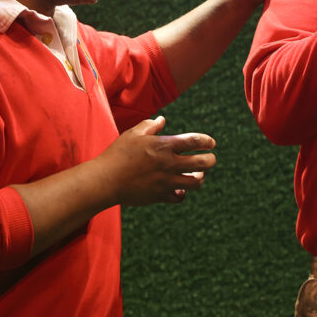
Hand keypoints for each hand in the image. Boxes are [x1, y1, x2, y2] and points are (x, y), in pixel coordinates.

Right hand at [97, 116, 216, 205]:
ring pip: (196, 182)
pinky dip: (182, 193)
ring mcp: (166, 182)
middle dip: (210, 160)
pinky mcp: (160, 196)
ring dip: (200, 177)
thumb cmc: (117, 154)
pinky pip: (180, 197)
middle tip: (210, 159)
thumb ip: (150, 126)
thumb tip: (162, 119)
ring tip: (198, 174)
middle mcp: (168, 164)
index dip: (206, 141)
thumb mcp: (133, 134)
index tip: (211, 143)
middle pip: (203, 163)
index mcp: (163, 146)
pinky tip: (180, 188)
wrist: (105, 180)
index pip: (194, 141)